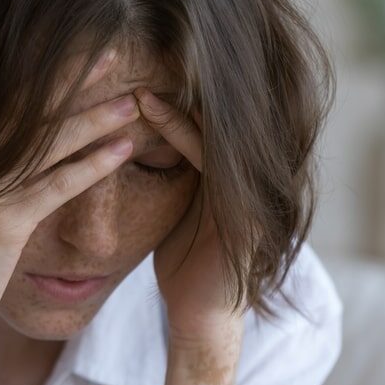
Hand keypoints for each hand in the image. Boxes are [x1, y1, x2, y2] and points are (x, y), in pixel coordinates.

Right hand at [0, 48, 140, 359]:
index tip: (77, 54)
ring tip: (133, 103)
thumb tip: (4, 161)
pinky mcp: (1, 223)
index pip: (5, 106)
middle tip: (113, 53)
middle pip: (30, 112)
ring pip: (49, 144)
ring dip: (95, 120)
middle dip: (73, 79)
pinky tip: (124, 151)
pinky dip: (93, 166)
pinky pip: (56, 186)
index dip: (44, 77)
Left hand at [133, 87, 249, 346]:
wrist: (200, 317)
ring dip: (173, 106)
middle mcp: (246, 180)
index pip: (206, 126)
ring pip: (212, 131)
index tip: (135, 78)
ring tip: (138, 84)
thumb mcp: (179, 215)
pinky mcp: (243, 208)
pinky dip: (181, 131)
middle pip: (214, 120)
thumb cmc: (184, 268)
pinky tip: (153, 111)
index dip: (173, 101)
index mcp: (231, 179)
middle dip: (176, 92)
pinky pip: (210, 157)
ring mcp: (249, 192)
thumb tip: (143, 151)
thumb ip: (178, 181)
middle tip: (136, 67)